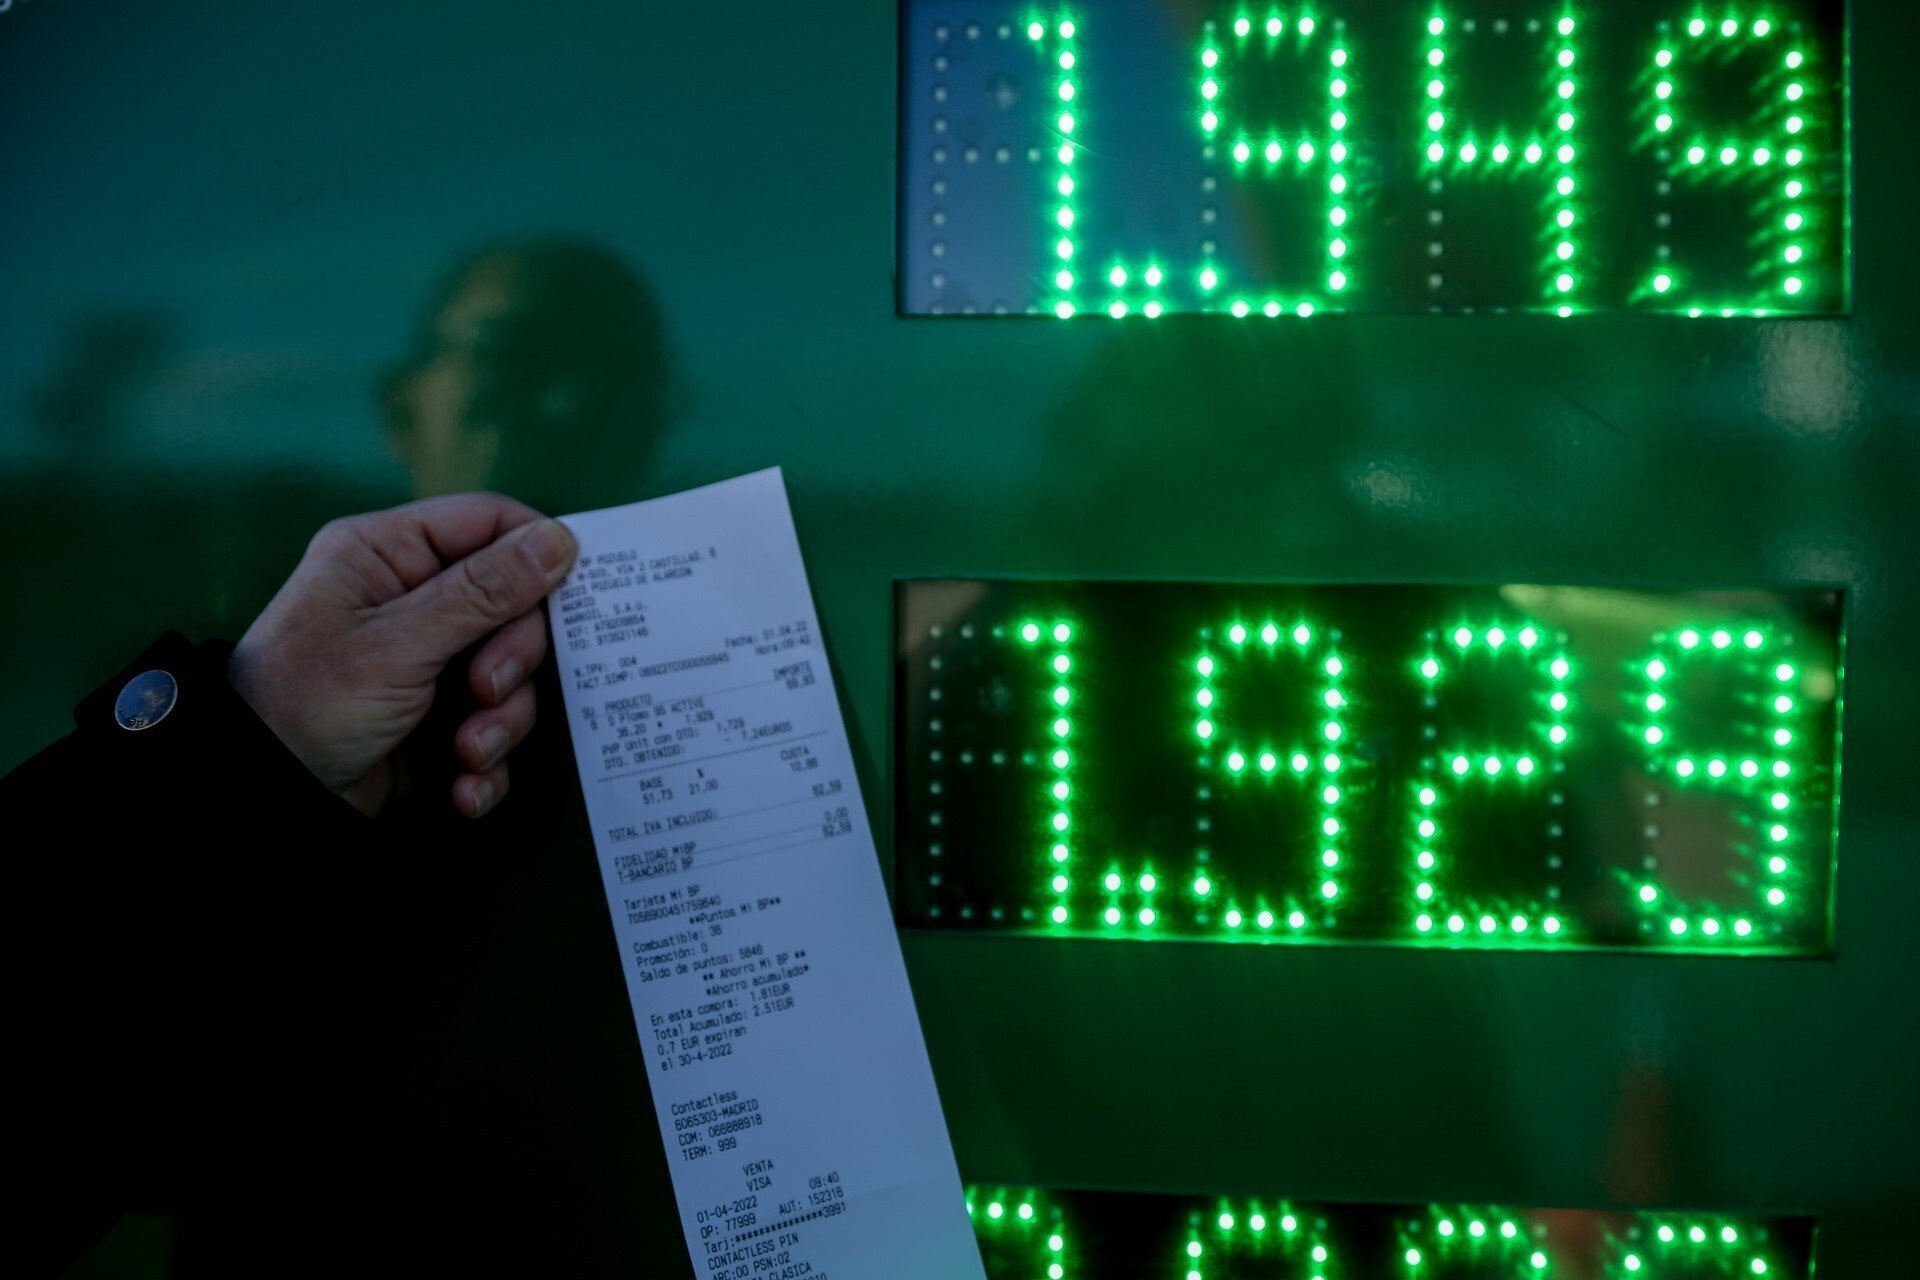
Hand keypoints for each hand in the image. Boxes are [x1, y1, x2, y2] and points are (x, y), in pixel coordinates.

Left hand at [227, 493, 577, 816]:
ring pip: (510, 673)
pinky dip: (487, 761)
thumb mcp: (396, 645)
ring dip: (502, 721)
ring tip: (467, 752)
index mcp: (387, 554)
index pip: (488, 523)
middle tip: (487, 690)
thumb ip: (482, 593)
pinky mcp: (437, 717)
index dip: (535, 555)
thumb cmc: (303, 706)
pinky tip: (464, 785)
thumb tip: (558, 541)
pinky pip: (492, 725)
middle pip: (512, 605)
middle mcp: (411, 598)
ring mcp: (427, 660)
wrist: (262, 800)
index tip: (568, 596)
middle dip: (512, 660)